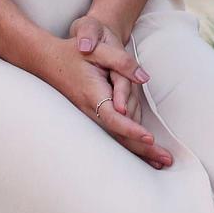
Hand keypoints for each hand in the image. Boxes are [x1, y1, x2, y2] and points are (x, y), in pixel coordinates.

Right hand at [42, 27, 170, 169]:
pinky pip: (113, 134)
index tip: (149, 138)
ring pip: (116, 139)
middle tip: (166, 161)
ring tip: (161, 162)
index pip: (113, 118)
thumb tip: (144, 77)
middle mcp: (91, 110)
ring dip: (139, 152)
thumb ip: (122, 61)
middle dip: (143, 150)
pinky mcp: (93, 116)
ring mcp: (90, 116)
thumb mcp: (98, 50)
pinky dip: (129, 145)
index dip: (131, 130)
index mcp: (92, 94)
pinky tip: (144, 152)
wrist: (47, 61)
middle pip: (118, 136)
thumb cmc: (73, 53)